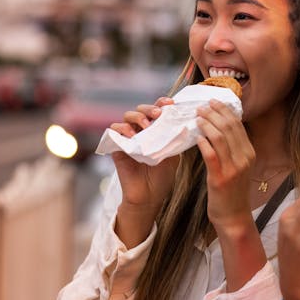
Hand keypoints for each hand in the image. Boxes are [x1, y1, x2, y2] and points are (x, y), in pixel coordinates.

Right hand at [110, 97, 179, 247]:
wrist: (149, 196)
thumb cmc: (162, 176)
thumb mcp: (173, 155)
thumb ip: (175, 139)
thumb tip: (186, 124)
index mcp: (156, 130)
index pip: (158, 110)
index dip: (162, 103)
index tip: (171, 103)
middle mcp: (141, 131)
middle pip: (142, 109)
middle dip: (150, 108)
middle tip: (158, 114)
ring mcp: (128, 137)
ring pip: (127, 115)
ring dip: (138, 116)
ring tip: (147, 126)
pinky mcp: (117, 146)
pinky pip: (113, 130)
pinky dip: (122, 128)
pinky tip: (132, 134)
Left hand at [195, 99, 255, 232]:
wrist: (233, 216)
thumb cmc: (232, 190)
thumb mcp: (238, 166)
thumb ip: (232, 148)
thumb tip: (219, 127)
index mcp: (249, 153)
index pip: (237, 125)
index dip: (225, 111)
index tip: (213, 102)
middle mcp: (244, 158)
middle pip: (229, 127)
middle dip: (214, 113)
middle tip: (202, 106)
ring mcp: (233, 168)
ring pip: (220, 138)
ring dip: (207, 124)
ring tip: (197, 117)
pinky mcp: (220, 178)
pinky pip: (211, 155)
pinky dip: (203, 142)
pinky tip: (196, 136)